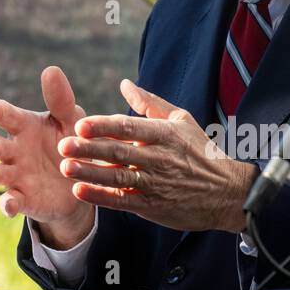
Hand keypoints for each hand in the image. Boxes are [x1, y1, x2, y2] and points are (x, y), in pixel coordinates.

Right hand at [0, 66, 94, 248]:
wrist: (81, 183)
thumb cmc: (71, 142)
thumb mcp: (71, 120)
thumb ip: (60, 99)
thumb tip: (51, 69)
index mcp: (24, 126)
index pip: (5, 115)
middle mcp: (14, 150)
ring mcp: (15, 175)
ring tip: (0, 173)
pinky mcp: (22, 199)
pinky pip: (7, 202)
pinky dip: (6, 204)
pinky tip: (10, 204)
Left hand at [58, 79, 256, 233]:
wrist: (226, 193)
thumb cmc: (200, 152)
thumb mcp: (181, 120)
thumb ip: (150, 102)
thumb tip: (124, 84)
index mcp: (165, 134)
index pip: (130, 127)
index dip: (104, 127)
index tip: (81, 125)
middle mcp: (159, 159)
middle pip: (119, 153)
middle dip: (89, 149)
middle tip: (63, 145)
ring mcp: (156, 184)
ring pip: (118, 178)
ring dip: (90, 173)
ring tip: (65, 167)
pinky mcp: (153, 206)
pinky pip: (123, 201)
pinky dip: (101, 197)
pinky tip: (80, 191)